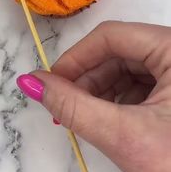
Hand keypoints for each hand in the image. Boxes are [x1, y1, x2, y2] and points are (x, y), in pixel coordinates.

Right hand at [17, 21, 170, 171]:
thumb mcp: (125, 135)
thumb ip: (73, 106)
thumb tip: (32, 82)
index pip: (111, 36)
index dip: (76, 58)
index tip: (51, 83)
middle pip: (118, 52)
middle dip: (87, 79)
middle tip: (62, 106)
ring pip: (127, 68)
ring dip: (100, 91)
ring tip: (83, 117)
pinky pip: (140, 83)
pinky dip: (118, 99)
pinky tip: (108, 119)